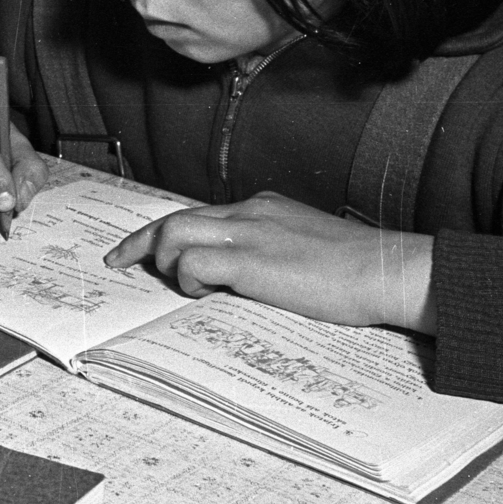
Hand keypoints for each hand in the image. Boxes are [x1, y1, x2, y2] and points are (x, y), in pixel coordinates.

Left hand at [103, 191, 437, 333]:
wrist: (384, 269)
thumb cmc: (354, 271)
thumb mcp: (303, 251)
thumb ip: (267, 255)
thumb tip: (240, 278)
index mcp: (261, 208)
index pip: (198, 214)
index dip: (163, 232)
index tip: (139, 249)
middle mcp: (248, 212)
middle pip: (174, 218)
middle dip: (140, 243)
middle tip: (118, 263)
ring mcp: (248, 233)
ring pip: (174, 234)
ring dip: (167, 263)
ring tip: (185, 288)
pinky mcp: (250, 260)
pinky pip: (193, 263)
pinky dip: (187, 280)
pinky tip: (204, 294)